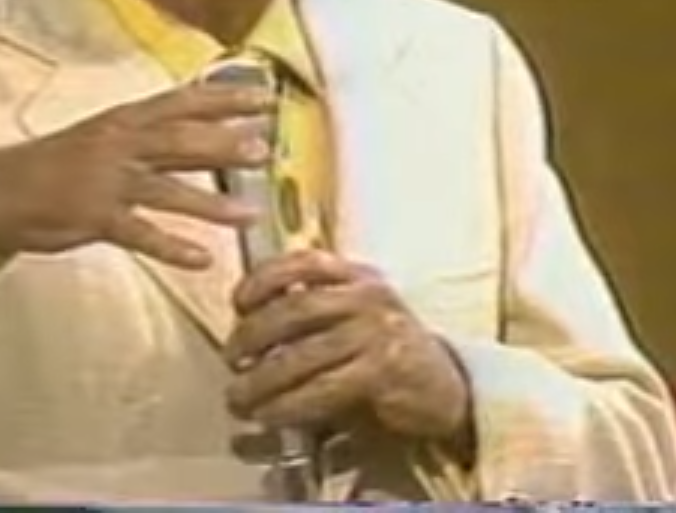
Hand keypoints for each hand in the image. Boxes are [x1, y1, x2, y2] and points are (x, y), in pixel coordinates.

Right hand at [0, 82, 274, 268]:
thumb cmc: (56, 163)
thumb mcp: (104, 135)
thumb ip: (152, 132)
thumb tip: (207, 129)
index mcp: (124, 119)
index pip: (182, 100)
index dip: (225, 98)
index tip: (266, 96)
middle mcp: (118, 143)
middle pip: (180, 139)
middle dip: (225, 142)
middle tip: (267, 148)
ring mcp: (105, 181)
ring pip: (167, 189)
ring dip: (212, 203)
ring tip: (250, 214)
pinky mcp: (92, 218)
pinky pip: (139, 233)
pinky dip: (172, 247)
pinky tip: (203, 258)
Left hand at [223, 250, 473, 447]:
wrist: (444, 387)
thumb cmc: (387, 353)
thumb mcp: (356, 317)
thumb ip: (314, 312)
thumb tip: (247, 328)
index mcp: (359, 276)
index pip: (304, 262)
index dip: (264, 279)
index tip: (238, 303)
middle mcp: (369, 296)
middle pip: (296, 309)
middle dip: (253, 335)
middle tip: (231, 360)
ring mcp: (378, 332)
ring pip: (304, 354)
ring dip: (262, 380)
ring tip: (239, 398)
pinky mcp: (383, 370)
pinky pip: (323, 388)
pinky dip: (289, 404)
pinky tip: (270, 414)